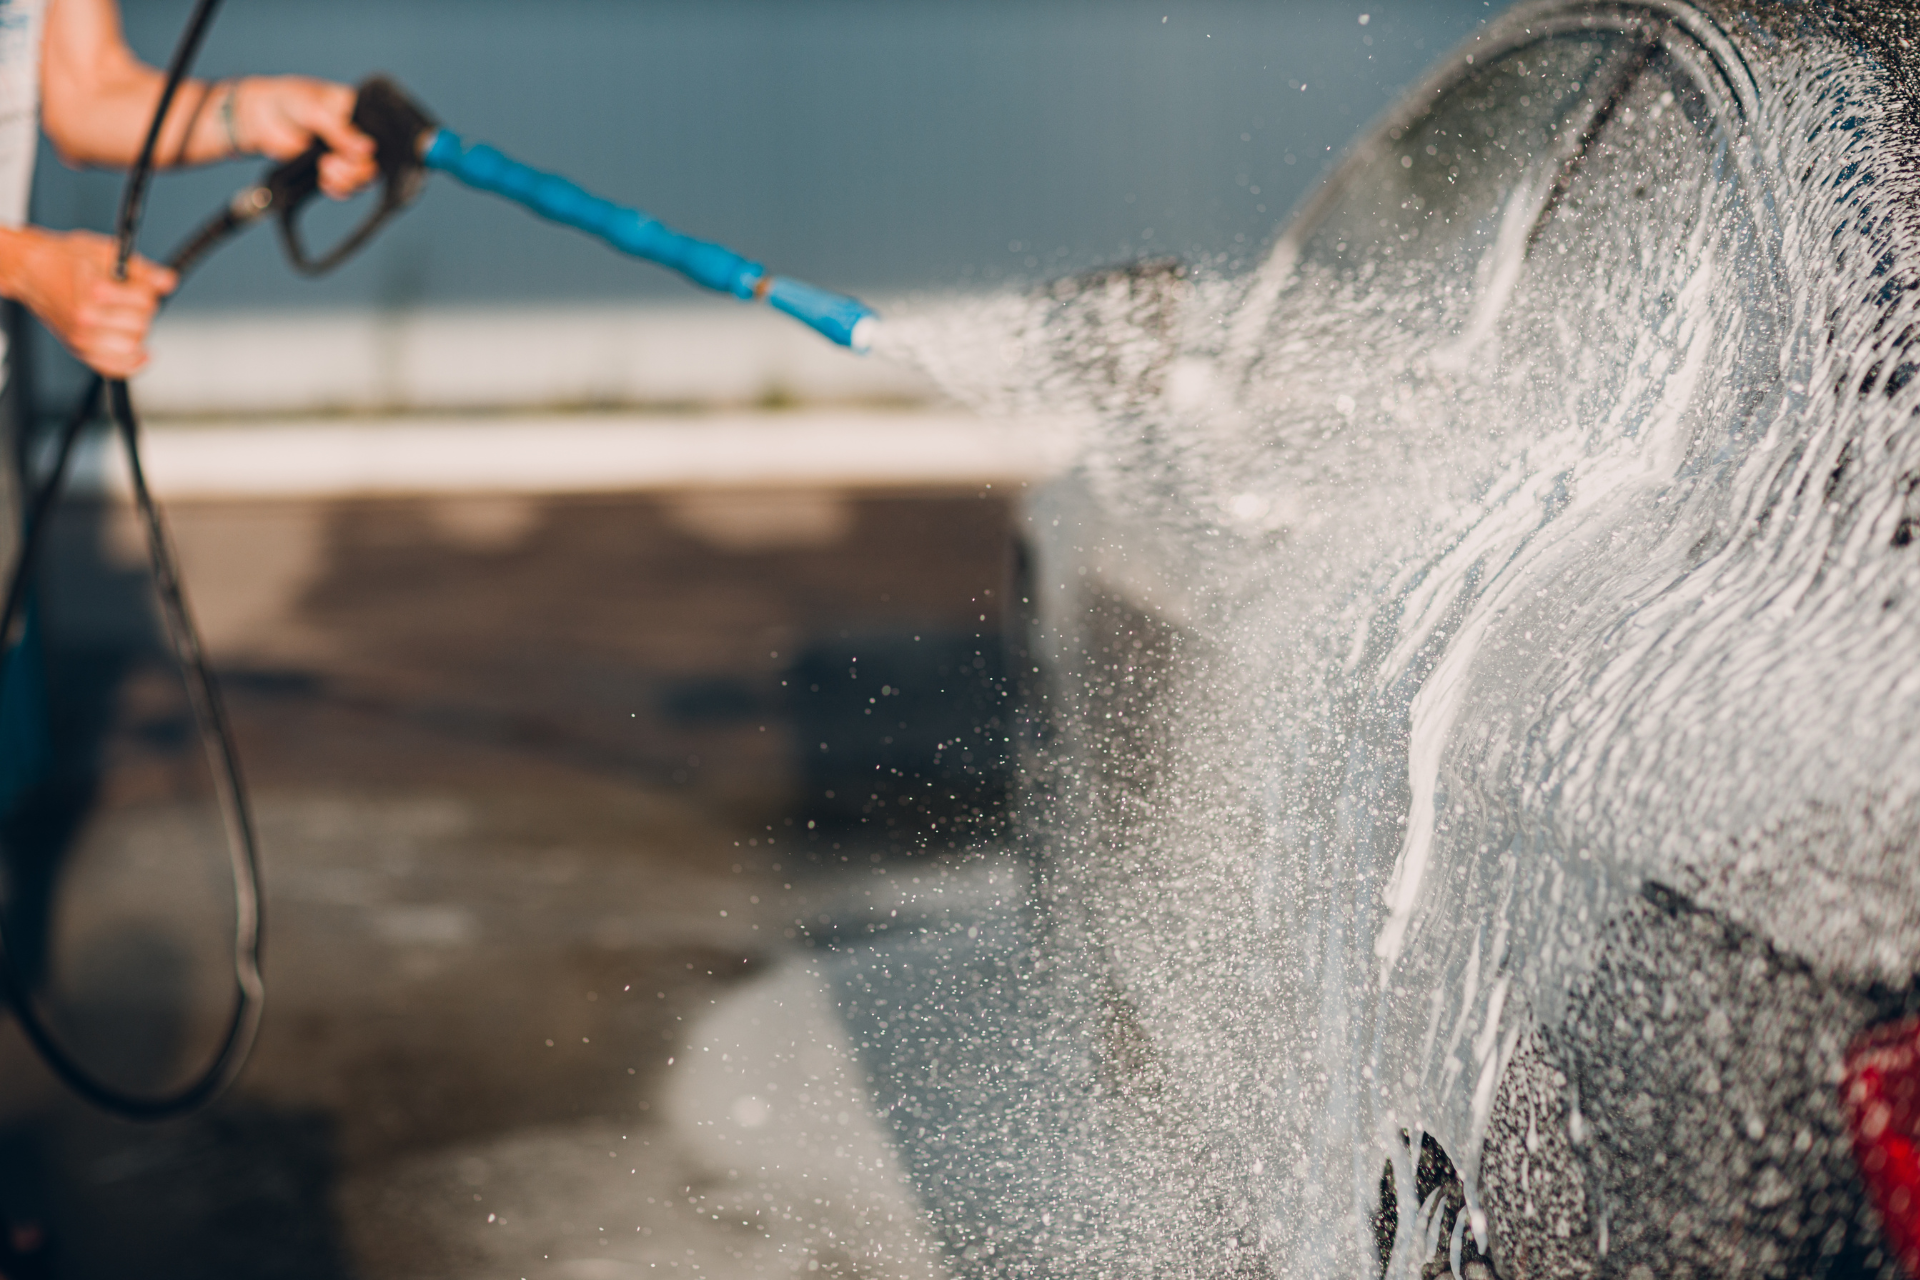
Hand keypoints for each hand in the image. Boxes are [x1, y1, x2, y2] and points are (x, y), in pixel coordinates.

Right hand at [1, 228, 175, 377]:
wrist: (32, 270)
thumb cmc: (65, 259)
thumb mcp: (106, 252)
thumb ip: (142, 269)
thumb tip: (168, 281)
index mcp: (95, 292)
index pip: (145, 301)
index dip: (149, 290)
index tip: (141, 285)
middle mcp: (87, 318)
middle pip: (141, 324)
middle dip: (143, 311)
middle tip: (131, 301)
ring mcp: (81, 337)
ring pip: (132, 347)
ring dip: (137, 332)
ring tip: (125, 317)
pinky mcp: (79, 349)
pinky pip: (114, 368)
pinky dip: (132, 363)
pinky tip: (141, 353)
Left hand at [230, 76, 376, 198]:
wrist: (260, 115)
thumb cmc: (289, 101)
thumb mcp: (317, 111)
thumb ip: (342, 132)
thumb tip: (369, 150)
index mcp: (361, 114)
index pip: (381, 138)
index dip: (372, 151)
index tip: (356, 153)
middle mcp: (357, 136)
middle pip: (374, 165)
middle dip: (355, 169)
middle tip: (331, 161)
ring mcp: (344, 154)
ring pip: (362, 179)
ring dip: (345, 179)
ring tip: (324, 167)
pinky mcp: (330, 170)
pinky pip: (345, 189)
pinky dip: (337, 189)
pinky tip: (324, 180)